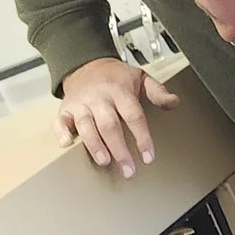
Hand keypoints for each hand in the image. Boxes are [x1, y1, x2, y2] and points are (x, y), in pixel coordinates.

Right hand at [58, 57, 180, 177]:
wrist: (86, 64)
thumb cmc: (115, 77)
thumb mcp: (140, 78)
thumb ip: (157, 91)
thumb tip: (174, 102)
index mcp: (119, 90)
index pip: (133, 115)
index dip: (142, 137)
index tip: (148, 156)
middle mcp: (99, 97)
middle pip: (109, 125)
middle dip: (119, 149)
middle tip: (128, 169)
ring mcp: (81, 103)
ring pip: (86, 125)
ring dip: (94, 144)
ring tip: (104, 161)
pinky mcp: (66, 109)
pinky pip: (60, 121)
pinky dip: (61, 132)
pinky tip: (67, 143)